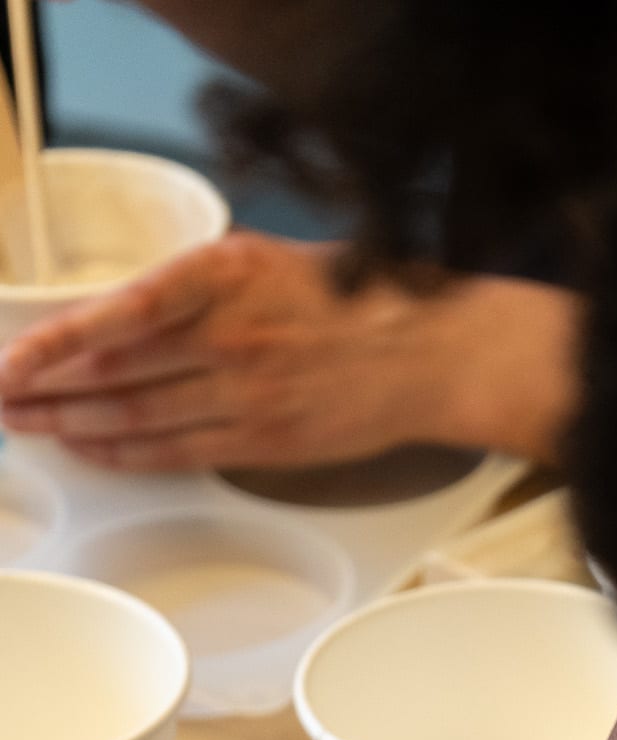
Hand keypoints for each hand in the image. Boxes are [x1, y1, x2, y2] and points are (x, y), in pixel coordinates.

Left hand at [0, 234, 581, 470]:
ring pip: (138, 418)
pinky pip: (178, 451)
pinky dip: (128, 455)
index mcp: (222, 276)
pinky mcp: (263, 439)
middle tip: (8, 401)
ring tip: (36, 429)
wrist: (428, 353)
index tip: (17, 360)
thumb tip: (135, 314)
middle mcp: (227, 336)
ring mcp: (244, 394)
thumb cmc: (357, 300)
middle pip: (115, 373)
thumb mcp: (266, 262)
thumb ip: (199, 286)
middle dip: (50, 392)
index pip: (114, 316)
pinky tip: (95, 453)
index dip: (56, 346)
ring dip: (77, 428)